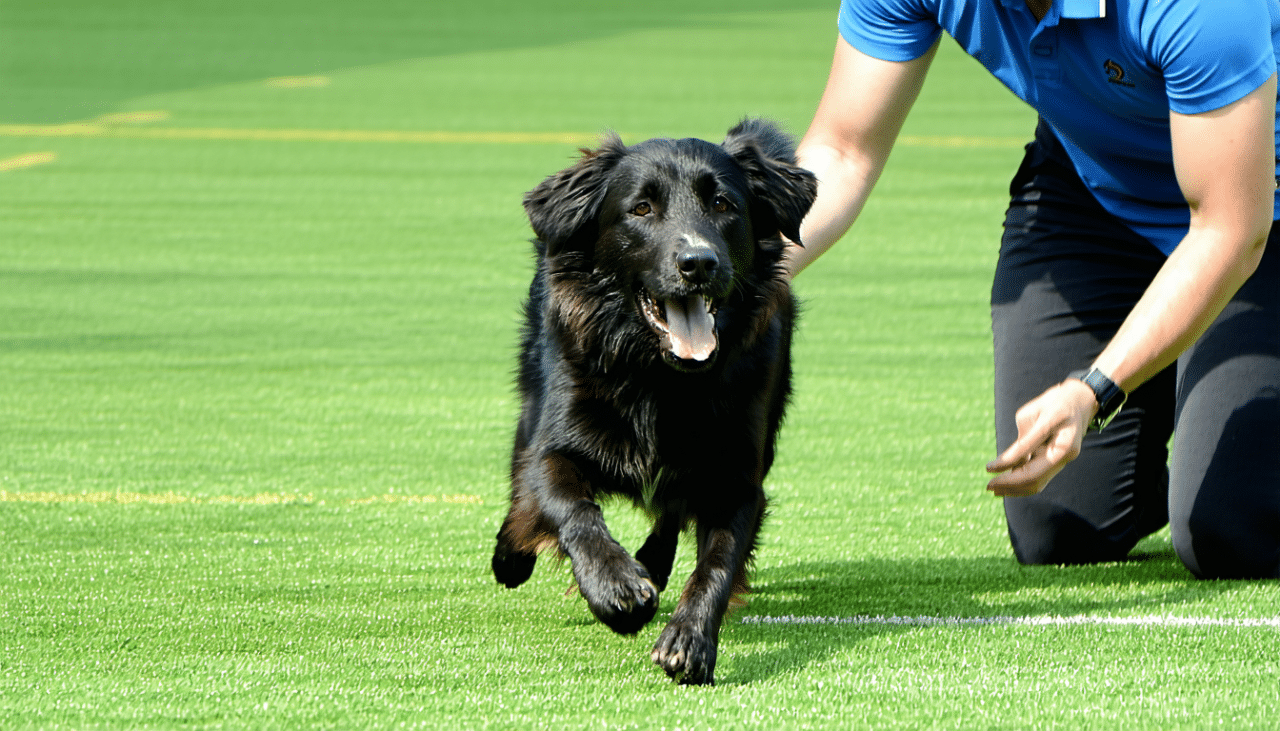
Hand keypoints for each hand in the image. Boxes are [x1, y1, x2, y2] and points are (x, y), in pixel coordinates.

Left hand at [985, 379, 1097, 496]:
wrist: (1080, 401)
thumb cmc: (1053, 403)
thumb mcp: (1032, 412)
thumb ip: (1022, 438)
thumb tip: (1008, 462)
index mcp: (1059, 435)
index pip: (1028, 452)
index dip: (1006, 463)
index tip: (988, 469)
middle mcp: (1065, 452)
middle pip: (1035, 477)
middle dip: (1010, 484)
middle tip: (989, 486)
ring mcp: (1064, 459)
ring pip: (1039, 483)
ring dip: (1016, 489)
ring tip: (995, 490)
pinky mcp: (1059, 461)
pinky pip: (1041, 478)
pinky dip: (1024, 483)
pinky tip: (1007, 485)